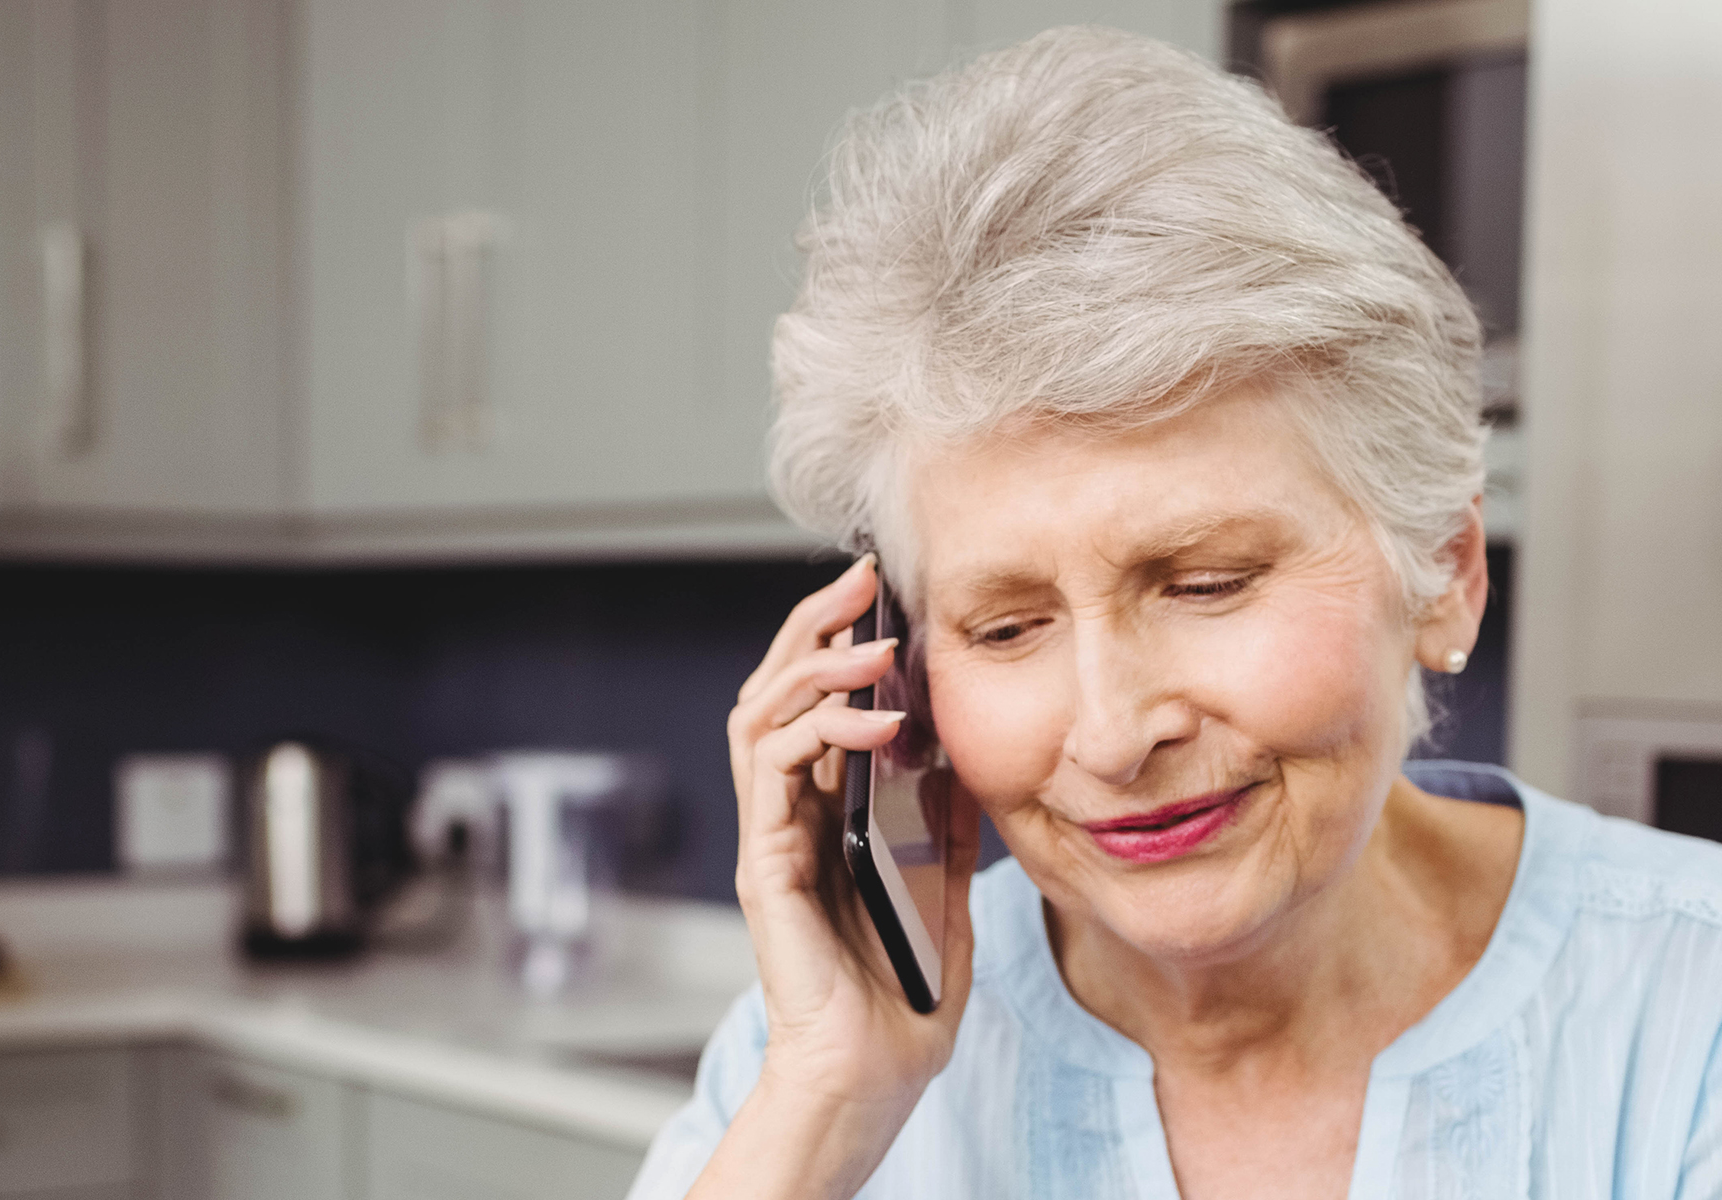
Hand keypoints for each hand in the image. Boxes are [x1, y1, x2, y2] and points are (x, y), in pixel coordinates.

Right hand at [689, 555, 980, 1199]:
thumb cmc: (901, 996)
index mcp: (826, 816)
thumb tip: (960, 758)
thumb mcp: (945, 889)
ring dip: (815, 666)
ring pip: (761, 716)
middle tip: (861, 581)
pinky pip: (776, 772)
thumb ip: (945, 826)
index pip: (815, 704)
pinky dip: (822, 730)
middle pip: (774, 691)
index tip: (885, 595)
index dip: (840, 643)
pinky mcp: (769, 865)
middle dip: (814, 626)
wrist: (871, 1074)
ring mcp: (773, 838)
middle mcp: (789, 818)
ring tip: (874, 644)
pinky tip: (879, 720)